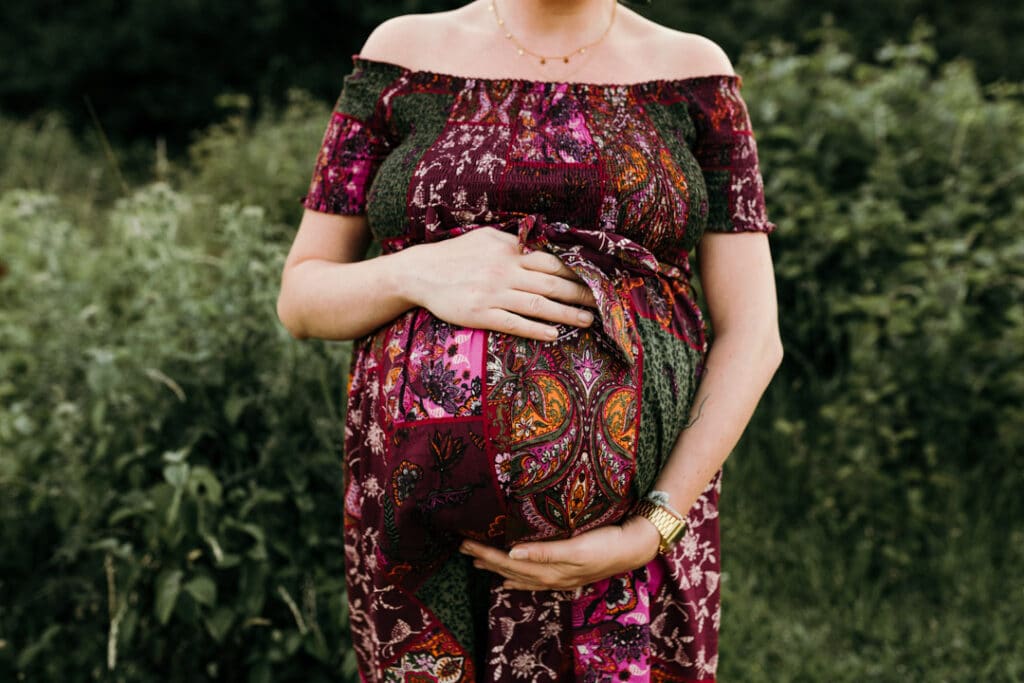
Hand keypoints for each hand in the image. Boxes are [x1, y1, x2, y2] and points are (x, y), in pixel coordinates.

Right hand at [405, 227, 597, 341]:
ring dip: (566, 314)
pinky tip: (554, 334)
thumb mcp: (485, 238)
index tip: (597, 280)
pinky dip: (536, 329)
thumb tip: (540, 246)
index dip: (577, 272)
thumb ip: (513, 243)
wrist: (419, 272)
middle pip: (552, 283)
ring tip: (588, 321)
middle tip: (603, 304)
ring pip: (538, 304)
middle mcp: (505, 271)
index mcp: (509, 251)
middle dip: (581, 295)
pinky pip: (514, 323)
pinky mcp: (480, 314)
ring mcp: (493, 293)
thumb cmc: (455, 255)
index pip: (552, 261)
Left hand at [459, 515, 662, 590]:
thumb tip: (511, 552)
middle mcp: (550, 577)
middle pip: (510, 569)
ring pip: (519, 575)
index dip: (486, 553)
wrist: (633, 547)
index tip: (465, 544)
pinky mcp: (566, 573)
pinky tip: (509, 579)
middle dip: (486, 559)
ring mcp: (558, 578)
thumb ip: (544, 552)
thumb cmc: (606, 543)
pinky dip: (517, 579)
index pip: (508, 562)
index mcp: (549, 570)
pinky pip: (533, 580)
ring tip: (478, 563)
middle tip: (463, 548)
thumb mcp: (576, 547)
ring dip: (497, 568)